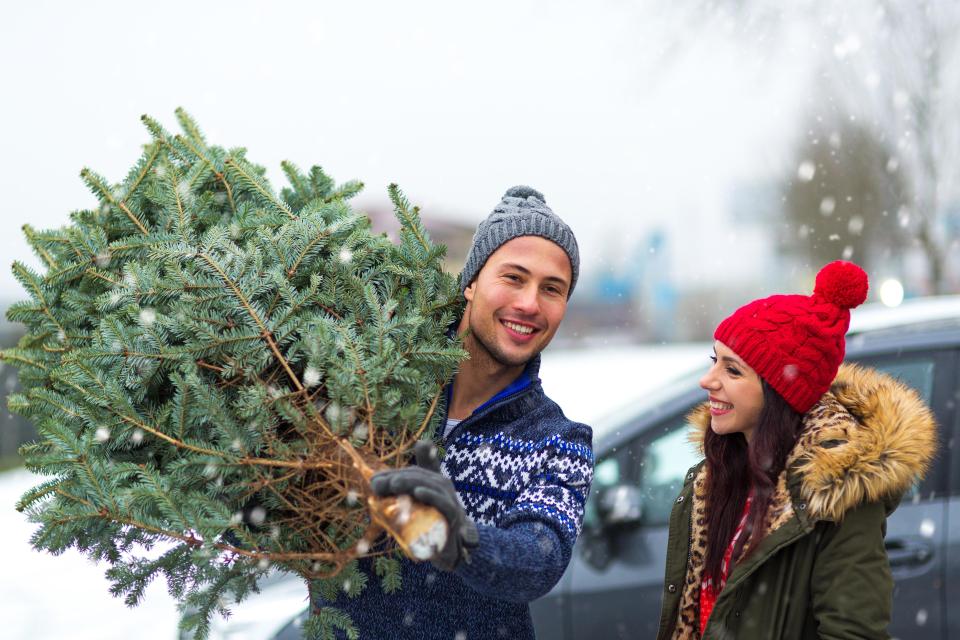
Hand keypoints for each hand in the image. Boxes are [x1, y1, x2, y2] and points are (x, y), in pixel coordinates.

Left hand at [371, 441, 479, 570]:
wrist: (447, 555)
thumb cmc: (426, 531)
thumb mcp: (410, 511)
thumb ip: (394, 497)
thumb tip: (374, 482)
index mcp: (433, 484)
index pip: (417, 470)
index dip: (405, 466)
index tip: (377, 476)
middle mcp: (443, 489)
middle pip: (421, 476)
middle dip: (398, 477)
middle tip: (377, 484)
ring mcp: (451, 502)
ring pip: (432, 486)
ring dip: (411, 482)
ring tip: (393, 484)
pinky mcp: (454, 518)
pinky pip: (445, 504)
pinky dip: (432, 496)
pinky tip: (418, 492)